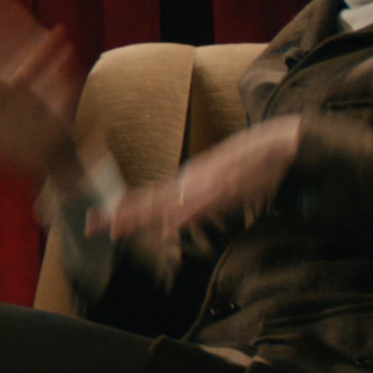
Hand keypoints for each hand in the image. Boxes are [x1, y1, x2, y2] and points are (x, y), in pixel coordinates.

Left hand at [93, 116, 306, 247]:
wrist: (281, 145)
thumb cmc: (250, 166)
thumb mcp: (218, 190)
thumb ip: (194, 206)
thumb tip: (167, 224)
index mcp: (186, 184)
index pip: (148, 200)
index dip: (122, 210)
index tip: (97, 221)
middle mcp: (191, 182)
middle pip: (150, 201)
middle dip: (121, 214)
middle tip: (92, 225)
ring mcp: (208, 185)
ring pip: (169, 203)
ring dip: (144, 216)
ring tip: (118, 227)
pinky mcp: (228, 188)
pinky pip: (203, 204)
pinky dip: (186, 214)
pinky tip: (170, 225)